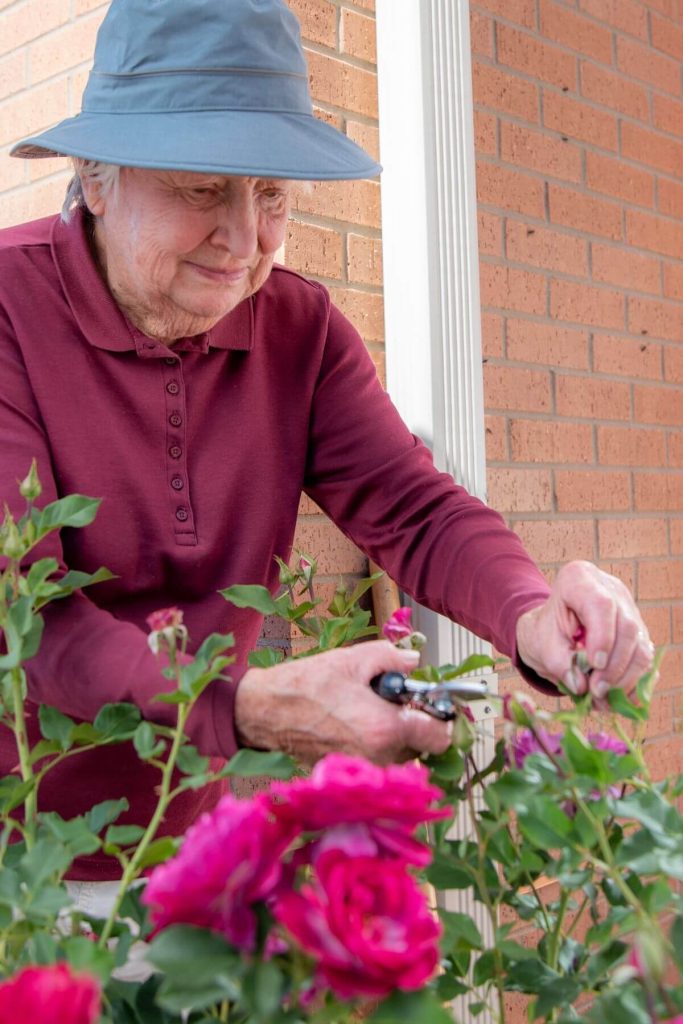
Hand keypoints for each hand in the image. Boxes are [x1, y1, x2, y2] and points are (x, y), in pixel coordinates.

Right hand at [234, 640, 451, 764]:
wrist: (266, 713)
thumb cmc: (306, 685)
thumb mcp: (353, 659)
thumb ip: (393, 657)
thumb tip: (414, 661)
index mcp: (384, 728)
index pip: (439, 736)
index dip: (442, 718)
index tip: (433, 705)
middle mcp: (378, 757)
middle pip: (421, 747)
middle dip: (414, 725)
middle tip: (394, 701)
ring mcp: (363, 770)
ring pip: (400, 756)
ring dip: (395, 736)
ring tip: (368, 710)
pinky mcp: (349, 774)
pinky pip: (378, 761)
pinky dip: (376, 745)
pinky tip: (355, 724)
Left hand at [515, 560, 654, 703]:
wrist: (553, 630)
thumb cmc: (546, 631)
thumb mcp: (542, 644)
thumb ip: (558, 663)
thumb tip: (580, 686)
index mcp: (579, 579)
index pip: (601, 604)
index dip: (603, 637)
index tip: (594, 665)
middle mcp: (610, 589)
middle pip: (627, 627)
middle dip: (615, 665)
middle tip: (597, 691)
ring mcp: (628, 608)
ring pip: (641, 644)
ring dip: (625, 677)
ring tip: (602, 697)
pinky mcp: (639, 629)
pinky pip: (644, 657)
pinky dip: (632, 680)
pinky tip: (615, 694)